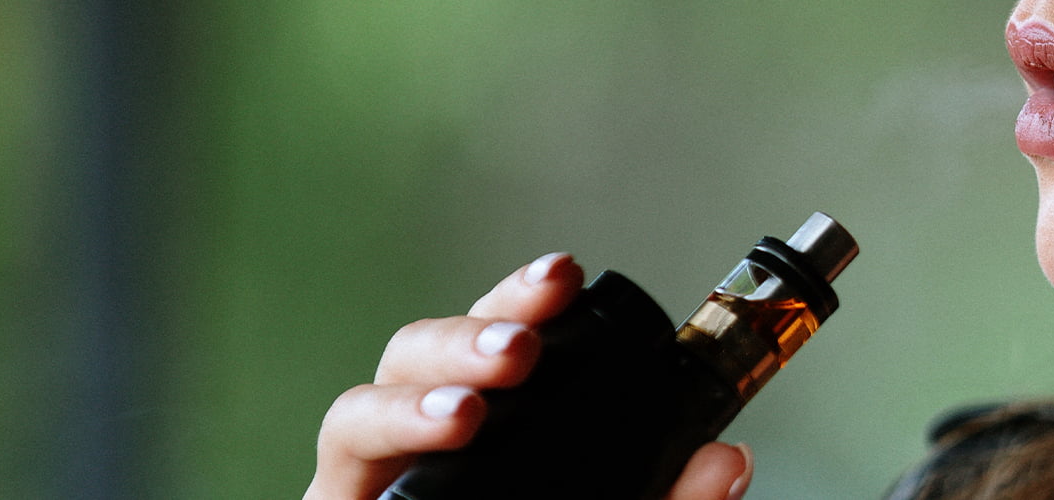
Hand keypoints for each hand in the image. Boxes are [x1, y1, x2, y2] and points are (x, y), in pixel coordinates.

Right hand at [304, 253, 753, 499]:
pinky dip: (370, 458)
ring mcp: (374, 494)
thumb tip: (726, 461)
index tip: (565, 277)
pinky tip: (388, 488)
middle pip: (415, 359)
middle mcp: (422, 459)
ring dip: (410, 400)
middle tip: (520, 350)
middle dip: (463, 338)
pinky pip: (328, 491)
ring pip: (354, 415)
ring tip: (469, 411)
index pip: (499, 347)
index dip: (520, 300)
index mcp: (496, 442)